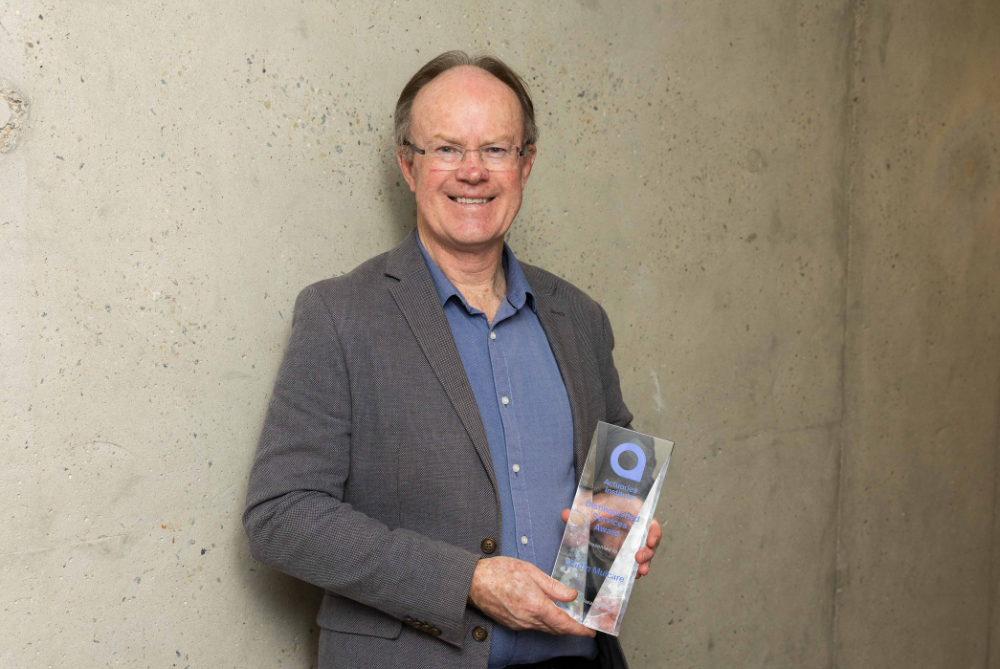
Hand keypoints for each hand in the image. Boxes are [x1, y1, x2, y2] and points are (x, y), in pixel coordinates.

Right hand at [468, 557, 595, 636]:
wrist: (474, 582)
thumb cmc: (499, 572)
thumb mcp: (531, 571)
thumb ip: (553, 586)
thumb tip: (571, 595)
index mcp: (536, 605)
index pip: (564, 623)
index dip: (579, 629)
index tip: (590, 631)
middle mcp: (529, 619)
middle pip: (556, 629)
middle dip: (571, 629)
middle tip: (582, 624)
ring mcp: (520, 624)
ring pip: (545, 628)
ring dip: (557, 626)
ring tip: (567, 618)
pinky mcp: (512, 624)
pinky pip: (533, 626)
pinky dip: (544, 623)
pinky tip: (546, 613)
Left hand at [559, 508, 661, 578]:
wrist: (594, 510)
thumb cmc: (598, 504)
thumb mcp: (590, 507)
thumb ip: (580, 512)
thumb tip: (566, 515)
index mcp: (634, 511)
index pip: (650, 521)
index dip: (653, 532)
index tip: (650, 542)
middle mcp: (638, 526)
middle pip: (650, 540)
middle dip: (648, 552)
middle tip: (639, 560)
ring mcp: (633, 539)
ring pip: (644, 552)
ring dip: (644, 563)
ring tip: (639, 573)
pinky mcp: (626, 549)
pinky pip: (633, 559)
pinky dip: (634, 567)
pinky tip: (633, 575)